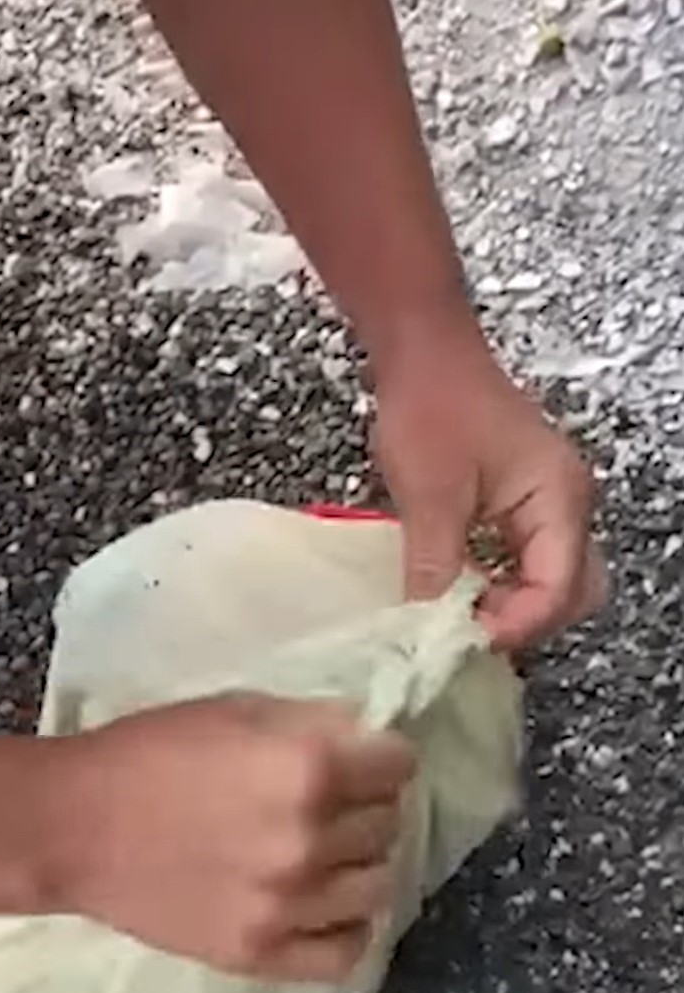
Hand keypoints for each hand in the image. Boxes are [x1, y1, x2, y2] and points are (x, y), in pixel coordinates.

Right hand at [37, 695, 415, 981]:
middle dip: (364, 806)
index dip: (378, 756)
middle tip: (327, 803)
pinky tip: (325, 906)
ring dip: (357, 864)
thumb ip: (312, 721)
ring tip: (324, 854)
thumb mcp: (236, 709)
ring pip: (377, 886)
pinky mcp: (261, 955)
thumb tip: (367, 736)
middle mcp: (311, 840)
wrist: (73, 827)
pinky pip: (346, 953)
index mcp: (309, 768)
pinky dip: (347, 927)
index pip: (399, 765)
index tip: (357, 760)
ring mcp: (289, 906)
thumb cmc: (150, 753)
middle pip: (388, 823)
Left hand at [373, 312, 607, 650]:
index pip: (558, 589)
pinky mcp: (522, 505)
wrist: (423, 352)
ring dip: (507, 606)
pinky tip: (456, 593)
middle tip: (464, 633)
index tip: (463, 640)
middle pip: (570, 593)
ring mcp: (548, 505)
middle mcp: (566, 506)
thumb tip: (426, 628)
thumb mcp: (430, 495)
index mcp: (559, 500)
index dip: (514, 624)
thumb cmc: (432, 406)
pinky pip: (524, 561)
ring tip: (455, 617)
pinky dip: (496, 585)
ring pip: (548, 581)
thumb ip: (435, 566)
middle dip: (521, 621)